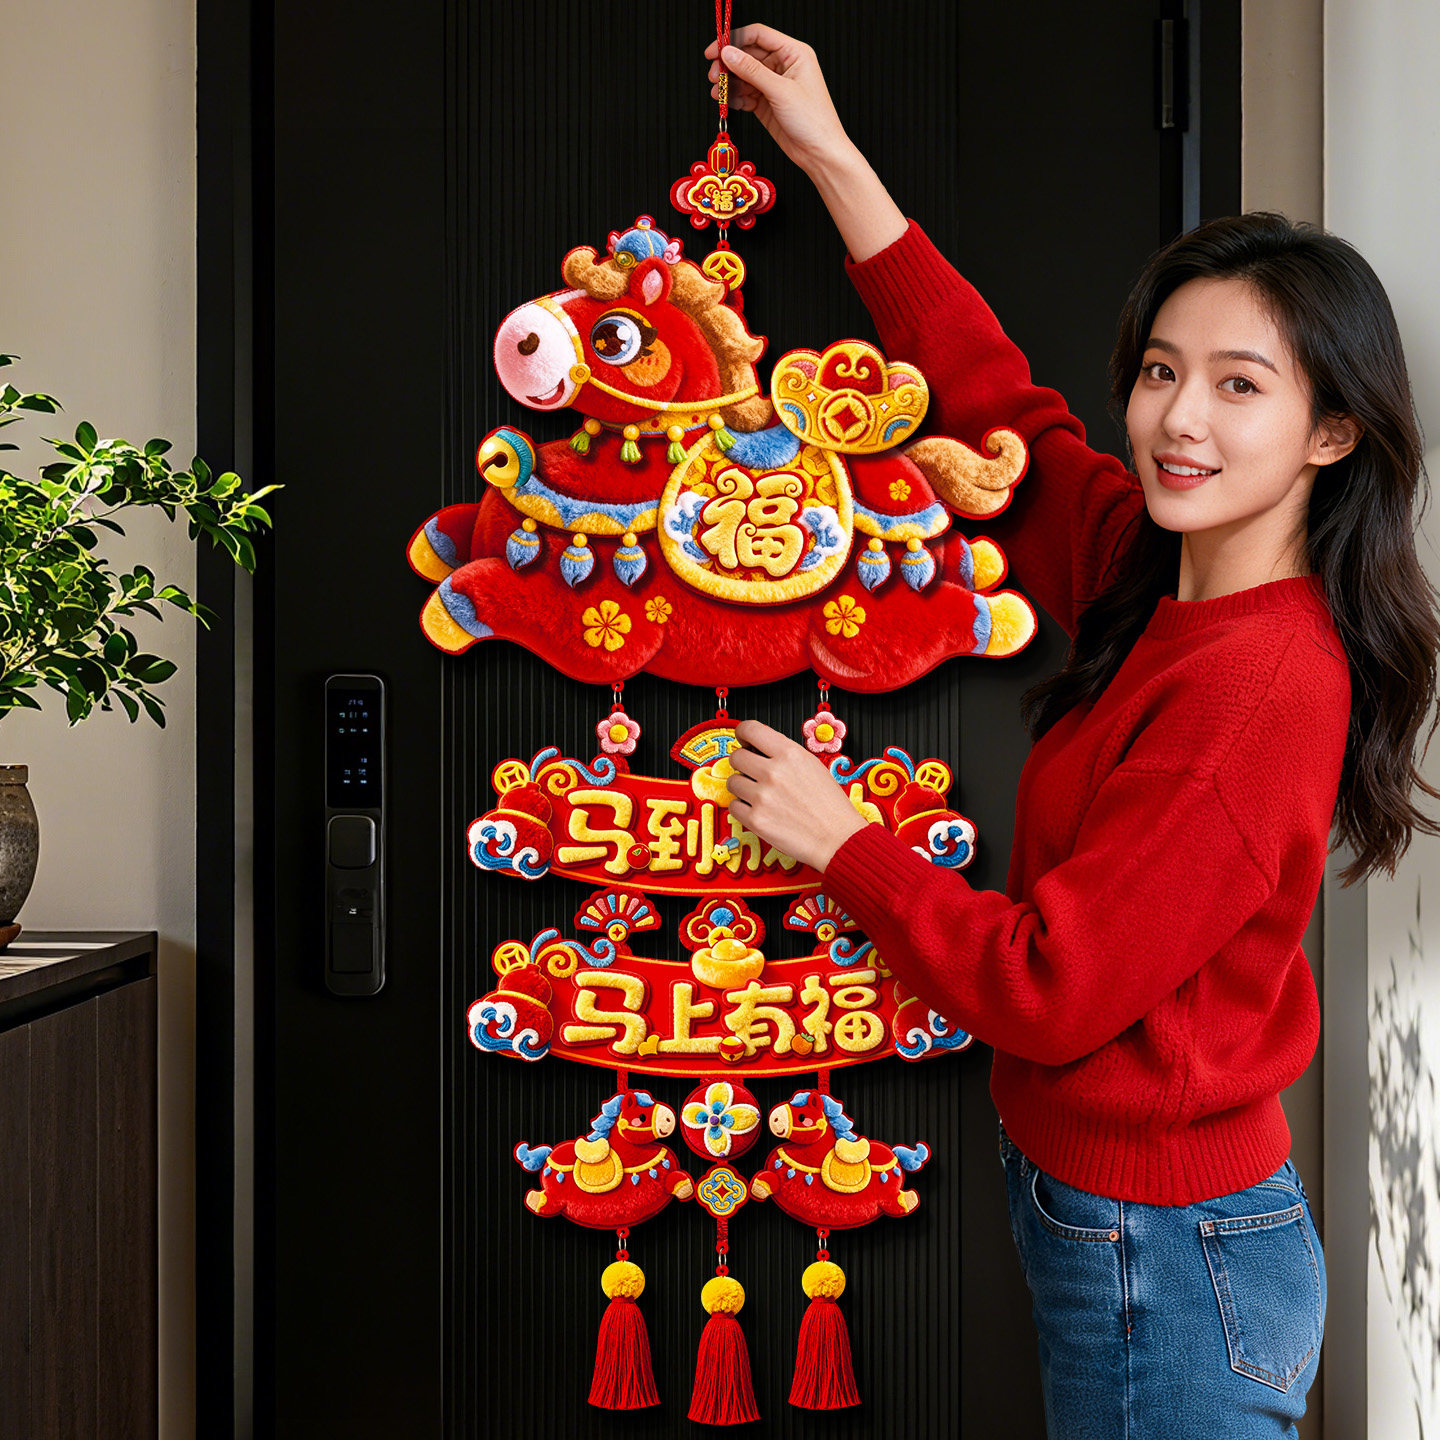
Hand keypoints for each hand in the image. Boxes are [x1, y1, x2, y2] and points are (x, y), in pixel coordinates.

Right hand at [703, 25, 906, 261]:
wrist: (819, 153)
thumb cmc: (813, 120)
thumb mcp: (780, 91)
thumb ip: (752, 70)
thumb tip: (729, 54)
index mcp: (794, 53)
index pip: (758, 36)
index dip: (734, 39)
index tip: (716, 49)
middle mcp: (783, 66)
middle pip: (748, 56)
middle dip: (729, 64)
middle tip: (714, 74)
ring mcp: (774, 85)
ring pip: (744, 76)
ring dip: (729, 83)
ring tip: (717, 90)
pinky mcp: (767, 103)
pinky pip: (746, 94)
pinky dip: (735, 97)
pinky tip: (727, 101)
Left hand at [725, 719, 867, 872]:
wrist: (838, 838)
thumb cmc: (830, 806)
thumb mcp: (812, 765)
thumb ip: (784, 755)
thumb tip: (760, 750)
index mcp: (789, 754)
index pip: (750, 729)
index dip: (742, 734)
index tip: (743, 740)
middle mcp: (773, 772)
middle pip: (736, 757)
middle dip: (742, 763)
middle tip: (751, 771)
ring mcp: (762, 796)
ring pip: (733, 782)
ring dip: (742, 787)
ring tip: (760, 795)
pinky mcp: (756, 820)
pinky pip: (734, 807)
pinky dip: (742, 809)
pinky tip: (758, 810)